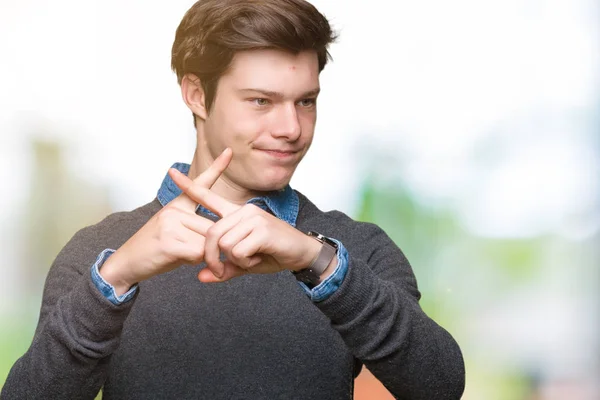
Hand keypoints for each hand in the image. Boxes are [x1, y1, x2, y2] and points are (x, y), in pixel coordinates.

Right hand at [99, 148, 232, 294]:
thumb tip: (220, 233)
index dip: (216, 168)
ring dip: (200, 255)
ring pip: (207, 242)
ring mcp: (171, 223)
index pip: (200, 185)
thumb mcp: (175, 230)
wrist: (126, 263)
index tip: (229, 151)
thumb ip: (196, 227)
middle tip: (185, 250)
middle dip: (208, 245)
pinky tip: (176, 259)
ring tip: (179, 254)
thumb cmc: (156, 249)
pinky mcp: (170, 241)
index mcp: (177, 205)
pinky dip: (194, 262)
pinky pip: (199, 253)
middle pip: (212, 227)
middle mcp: (174, 209)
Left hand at [169, 171, 321, 282]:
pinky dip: (246, 260)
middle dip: (210, 256)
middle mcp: (243, 210)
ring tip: (251, 258)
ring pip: (224, 243)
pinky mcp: (261, 229)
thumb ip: (222, 268)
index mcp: (236, 214)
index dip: (189, 186)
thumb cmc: (273, 254)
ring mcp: (253, 218)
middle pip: (211, 233)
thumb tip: (201, 277)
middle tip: (218, 270)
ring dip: (234, 259)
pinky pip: (238, 250)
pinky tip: (259, 256)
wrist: (301, 254)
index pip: (208, 196)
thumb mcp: (244, 262)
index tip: (171, 172)